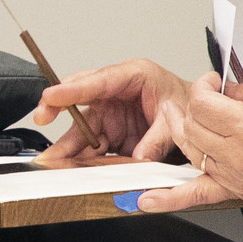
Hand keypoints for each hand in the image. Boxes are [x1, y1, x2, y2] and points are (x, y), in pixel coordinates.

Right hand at [36, 58, 192, 164]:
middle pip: (80, 98)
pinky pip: (91, 144)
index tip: (53, 95)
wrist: (200, 118)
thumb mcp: (179, 121)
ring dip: (66, 143)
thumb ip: (158, 139)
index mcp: (134, 76)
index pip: (98, 81)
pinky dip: (79, 156)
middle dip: (57, 107)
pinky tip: (67, 165)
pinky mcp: (110, 131)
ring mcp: (111, 112)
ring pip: (81, 127)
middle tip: (42, 117)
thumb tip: (140, 157)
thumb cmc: (188, 106)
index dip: (74, 88)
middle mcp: (116, 92)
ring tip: (51, 157)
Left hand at [152, 75, 242, 214]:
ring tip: (178, 116)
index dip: (202, 85)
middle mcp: (236, 152)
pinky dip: (168, 197)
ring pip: (190, 149)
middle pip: (191, 123)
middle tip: (206, 97)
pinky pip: (196, 193)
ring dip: (183, 131)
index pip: (202, 100)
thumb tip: (222, 88)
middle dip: (193, 105)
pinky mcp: (237, 190)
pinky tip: (145, 200)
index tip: (212, 81)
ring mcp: (234, 174)